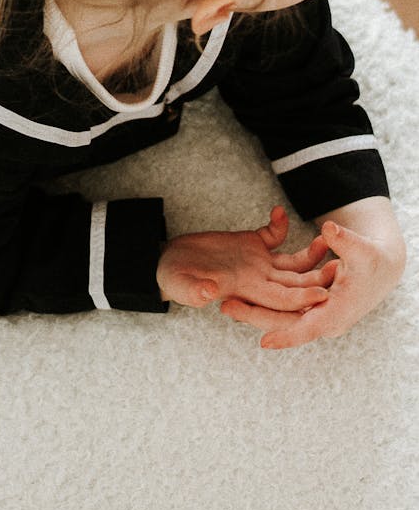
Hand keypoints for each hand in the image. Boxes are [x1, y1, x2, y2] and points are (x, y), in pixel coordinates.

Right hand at [157, 205, 331, 309]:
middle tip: (342, 266)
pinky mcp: (249, 243)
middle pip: (297, 281)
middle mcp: (257, 278)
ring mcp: (256, 260)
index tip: (323, 292)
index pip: (282, 299)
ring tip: (325, 237)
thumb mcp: (180, 286)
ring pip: (293, 260)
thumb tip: (208, 294)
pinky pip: (273, 235)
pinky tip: (279, 211)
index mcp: (245, 290)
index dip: (302, 297)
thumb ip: (193, 291)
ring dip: (310, 252)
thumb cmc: (173, 279)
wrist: (168, 263)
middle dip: (319, 276)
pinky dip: (279, 224)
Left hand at [220, 214, 405, 348]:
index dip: (287, 336)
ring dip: (253, 309)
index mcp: (337, 312)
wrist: (380, 267)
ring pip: (278, 314)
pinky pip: (279, 305)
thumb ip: (344, 241)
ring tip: (223, 299)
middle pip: (284, 323)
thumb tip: (329, 229)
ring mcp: (313, 312)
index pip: (309, 328)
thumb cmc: (374, 259)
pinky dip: (261, 300)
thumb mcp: (362, 250)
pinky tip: (238, 292)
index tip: (264, 343)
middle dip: (255, 317)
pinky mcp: (306, 304)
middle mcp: (323, 318)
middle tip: (225, 306)